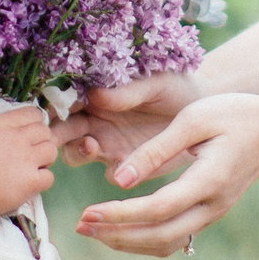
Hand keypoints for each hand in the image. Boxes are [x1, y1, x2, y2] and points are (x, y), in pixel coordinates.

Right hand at [0, 107, 57, 219]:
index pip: (31, 113)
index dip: (32, 122)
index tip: (26, 132)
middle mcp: (17, 139)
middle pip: (45, 131)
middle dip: (41, 140)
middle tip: (31, 152)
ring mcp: (27, 160)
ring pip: (51, 151)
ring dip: (45, 158)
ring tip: (34, 166)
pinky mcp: (31, 181)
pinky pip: (49, 176)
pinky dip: (43, 180)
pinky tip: (32, 184)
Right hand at [53, 74, 205, 184]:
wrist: (206, 112)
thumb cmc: (177, 87)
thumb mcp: (156, 83)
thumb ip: (129, 92)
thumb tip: (96, 94)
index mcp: (96, 96)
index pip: (64, 100)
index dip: (54, 105)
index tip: (52, 108)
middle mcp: (96, 121)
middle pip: (61, 129)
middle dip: (54, 133)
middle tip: (55, 135)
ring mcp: (108, 145)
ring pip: (75, 154)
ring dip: (76, 152)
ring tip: (91, 146)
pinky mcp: (127, 167)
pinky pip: (110, 175)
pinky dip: (110, 173)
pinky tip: (121, 166)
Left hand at [73, 92, 258, 256]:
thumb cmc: (235, 115)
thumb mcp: (193, 119)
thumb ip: (155, 150)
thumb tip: (119, 178)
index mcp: (208, 180)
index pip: (157, 209)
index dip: (119, 215)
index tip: (87, 212)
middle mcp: (212, 206)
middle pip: (159, 237)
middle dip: (116, 236)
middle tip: (80, 226)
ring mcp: (213, 214)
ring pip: (166, 244)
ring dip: (127, 242)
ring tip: (92, 230)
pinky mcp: (209, 213)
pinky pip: (173, 237)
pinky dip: (143, 238)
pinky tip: (119, 228)